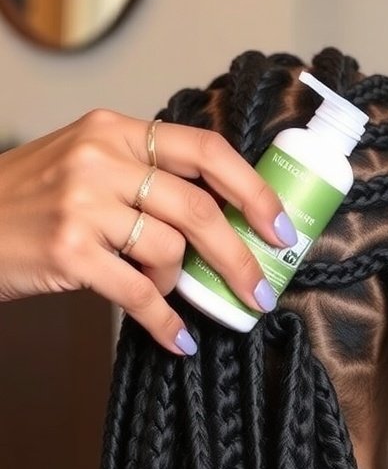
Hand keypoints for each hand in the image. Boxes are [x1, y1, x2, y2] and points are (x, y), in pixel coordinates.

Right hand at [0, 109, 296, 352]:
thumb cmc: (26, 201)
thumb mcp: (83, 163)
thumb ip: (143, 175)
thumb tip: (221, 217)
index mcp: (115, 130)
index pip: (206, 150)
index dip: (253, 191)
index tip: (279, 227)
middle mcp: (101, 158)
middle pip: (199, 210)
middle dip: (240, 257)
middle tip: (260, 290)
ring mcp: (82, 203)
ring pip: (169, 251)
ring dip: (178, 285)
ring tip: (165, 295)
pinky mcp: (67, 251)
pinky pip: (139, 293)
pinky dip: (164, 322)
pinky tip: (176, 338)